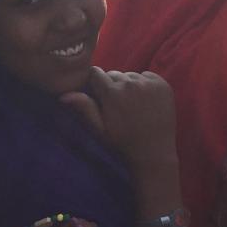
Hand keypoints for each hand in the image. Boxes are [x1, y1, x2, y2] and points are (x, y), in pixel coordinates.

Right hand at [61, 67, 178, 170]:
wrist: (154, 153)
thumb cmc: (122, 143)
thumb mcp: (99, 129)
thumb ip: (84, 108)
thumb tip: (64, 94)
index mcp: (112, 92)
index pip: (96, 73)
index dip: (94, 84)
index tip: (98, 95)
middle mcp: (130, 83)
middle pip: (114, 74)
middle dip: (111, 85)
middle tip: (116, 105)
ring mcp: (149, 83)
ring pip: (131, 75)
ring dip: (128, 85)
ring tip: (131, 105)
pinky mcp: (163, 85)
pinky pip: (147, 76)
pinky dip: (145, 84)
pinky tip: (145, 102)